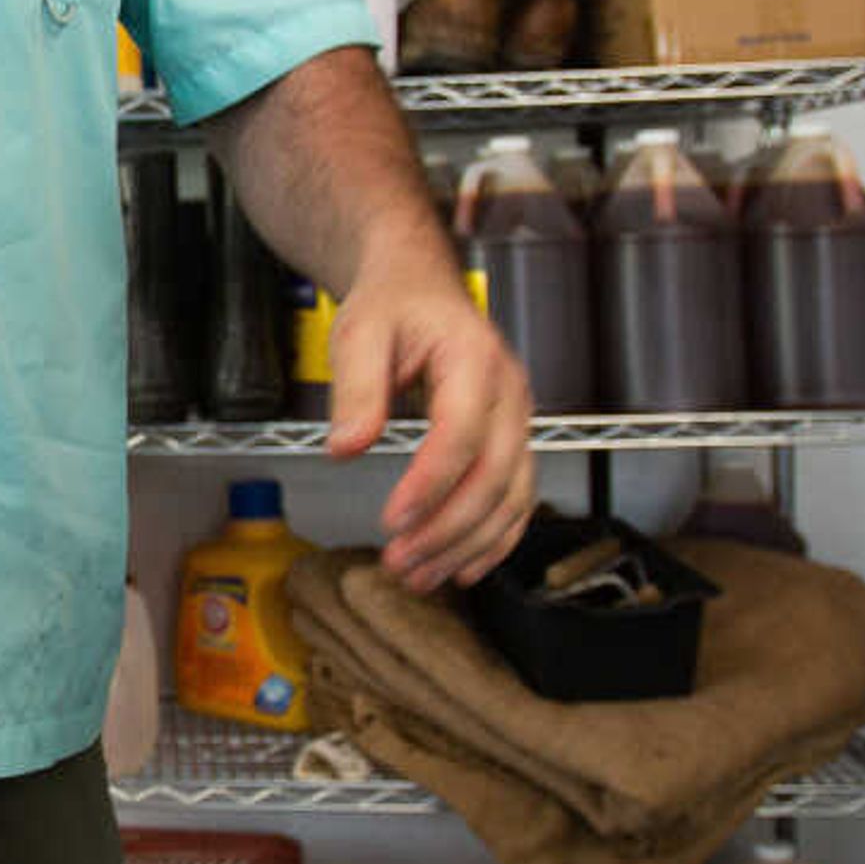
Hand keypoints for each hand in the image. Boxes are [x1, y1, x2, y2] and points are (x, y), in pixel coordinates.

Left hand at [322, 241, 536, 590]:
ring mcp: (517, 419)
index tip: (393, 520)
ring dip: (468, 544)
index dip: (430, 483)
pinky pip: (517, 498)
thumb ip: (356, 389)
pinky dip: (495, 539)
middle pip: (493, 474)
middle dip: (447, 528)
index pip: (461, 433)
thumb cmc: (392, 305)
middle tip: (400, 562)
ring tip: (422, 577)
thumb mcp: (359, 332)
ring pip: (511, 496)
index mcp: (473, 359)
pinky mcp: (511, 440)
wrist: (419, 286)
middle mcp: (508, 392)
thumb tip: (347, 448)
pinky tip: (462, 567)